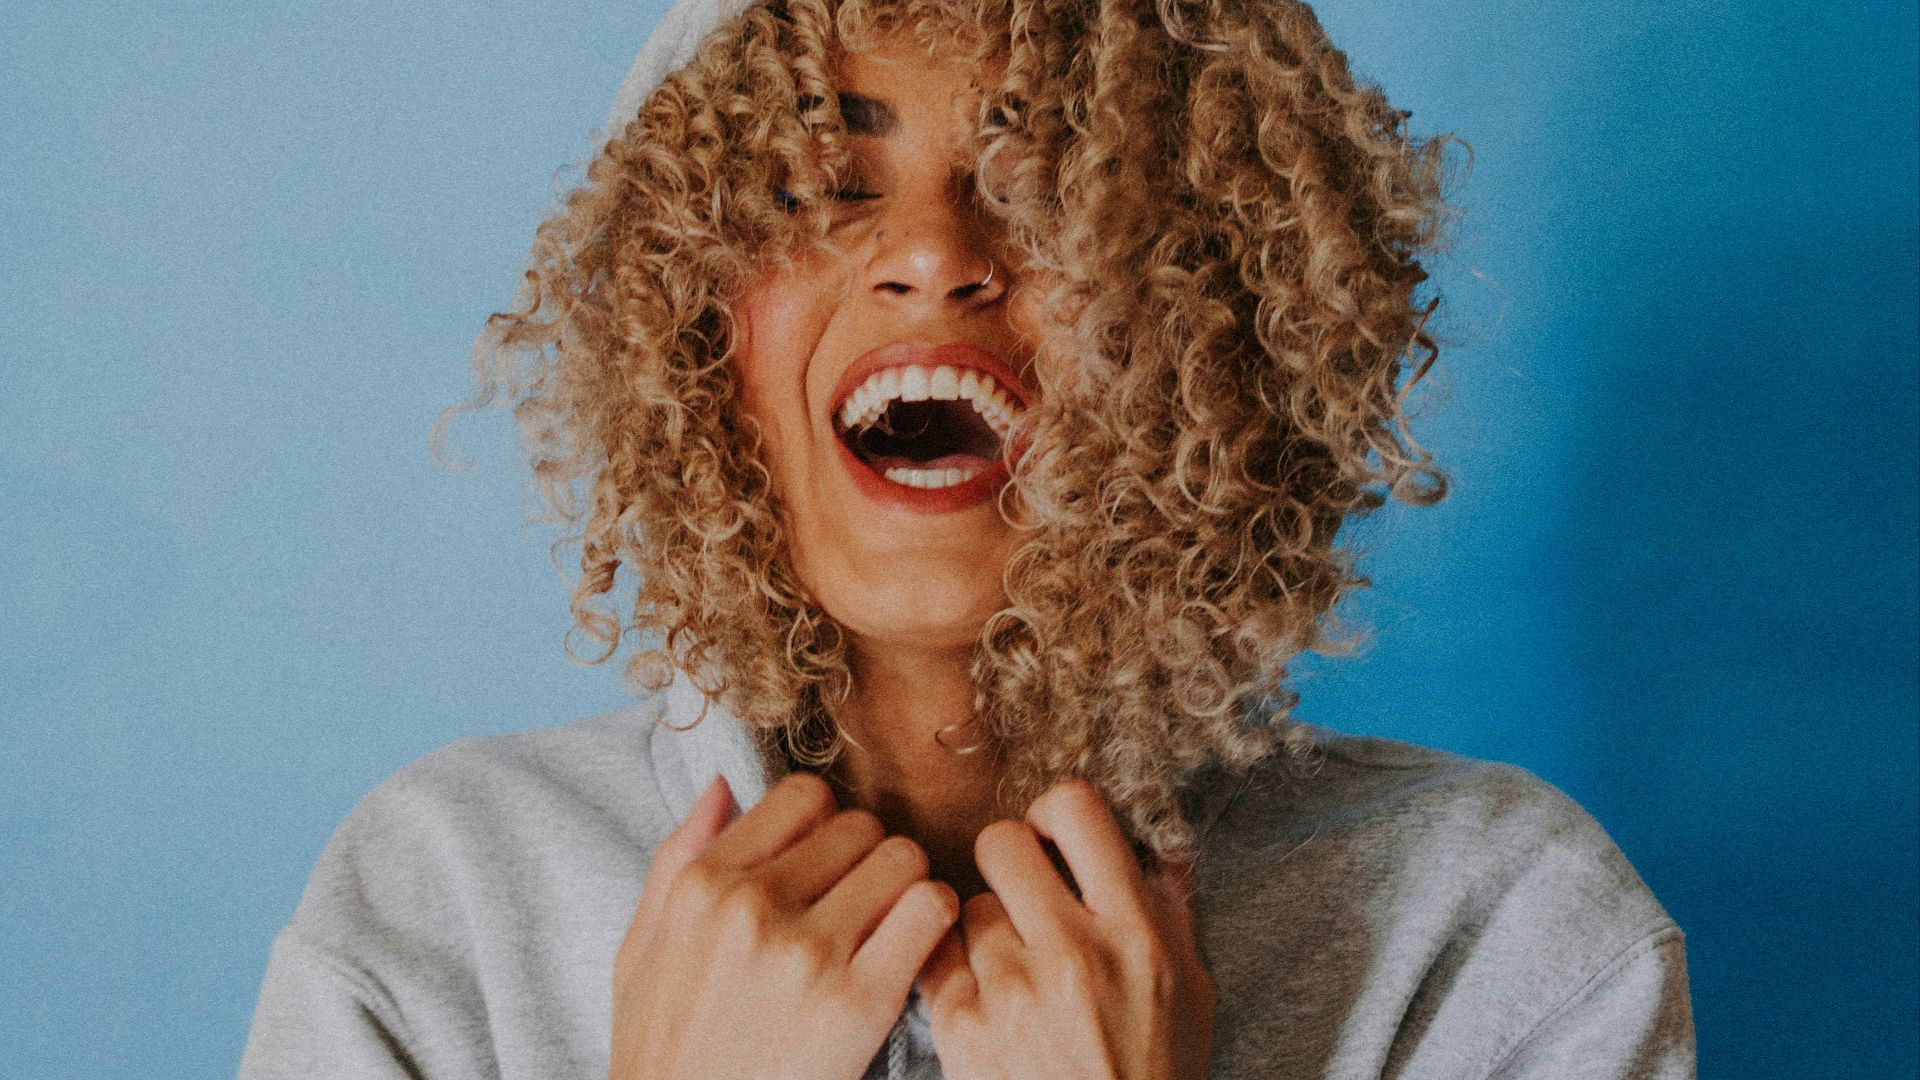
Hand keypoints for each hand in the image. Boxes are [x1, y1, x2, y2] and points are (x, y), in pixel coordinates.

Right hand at [610, 772, 960, 1079]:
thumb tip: (721, 785)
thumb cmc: (664, 1054)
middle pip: (861, 826)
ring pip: (903, 858)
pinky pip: (929, 911)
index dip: (825, 824)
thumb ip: (675, 861)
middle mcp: (753, 906)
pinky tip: (917, 952)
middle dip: (869, 859)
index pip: (803, 796)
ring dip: (907, 888)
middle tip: (863, 905)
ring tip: (891, 927)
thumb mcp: (639, 953)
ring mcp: (807, 953)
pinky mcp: (858, 1003)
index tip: (826, 864)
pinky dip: (936, 922)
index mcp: (703, 886)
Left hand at [917, 779, 1215, 1079]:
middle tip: (1020, 894)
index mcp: (1135, 933)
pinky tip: (982, 997)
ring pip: (966, 904)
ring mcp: (1011, 992)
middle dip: (1007, 861)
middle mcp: (1072, 953)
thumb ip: (1170, 909)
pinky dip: (953, 970)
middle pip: (1000, 842)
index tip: (1055, 837)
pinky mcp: (962, 1028)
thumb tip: (1155, 838)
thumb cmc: (1156, 1076)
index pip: (1077, 810)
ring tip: (1012, 970)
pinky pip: (936, 956)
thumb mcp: (1191, 991)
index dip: (1055, 812)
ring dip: (983, 928)